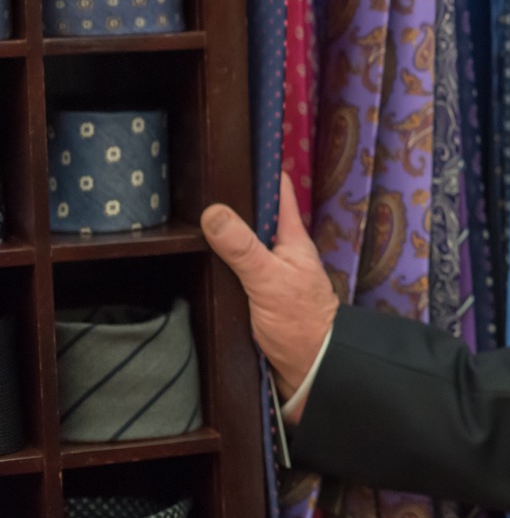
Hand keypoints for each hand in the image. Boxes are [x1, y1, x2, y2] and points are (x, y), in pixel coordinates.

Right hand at [201, 173, 337, 410]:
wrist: (312, 370)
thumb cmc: (301, 322)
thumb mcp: (269, 279)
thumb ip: (243, 248)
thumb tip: (214, 211)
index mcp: (292, 241)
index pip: (279, 194)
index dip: (265, 170)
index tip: (243, 147)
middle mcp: (283, 254)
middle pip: (258, 219)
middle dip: (235, 202)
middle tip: (199, 182)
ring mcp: (272, 277)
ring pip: (246, 246)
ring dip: (226, 234)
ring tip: (190, 216)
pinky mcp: (259, 300)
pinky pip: (238, 272)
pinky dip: (222, 264)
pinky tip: (200, 263)